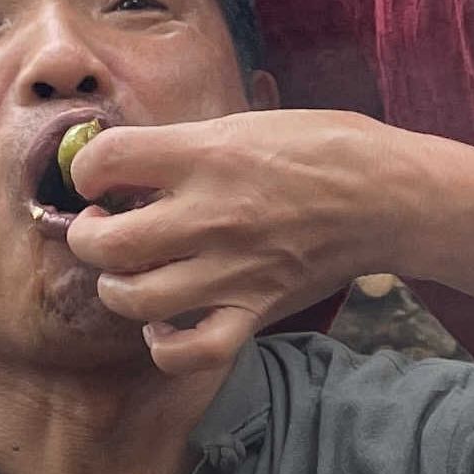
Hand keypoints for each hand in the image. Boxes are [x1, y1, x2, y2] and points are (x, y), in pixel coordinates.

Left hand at [60, 110, 410, 375]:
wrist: (387, 195)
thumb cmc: (324, 147)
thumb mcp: (246, 121)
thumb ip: (185, 145)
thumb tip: (132, 163)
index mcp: (205, 154)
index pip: (104, 161)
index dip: (85, 170)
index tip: (99, 178)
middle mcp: (209, 215)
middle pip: (104, 243)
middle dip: (86, 236)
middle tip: (102, 228)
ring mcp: (230, 270)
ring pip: (133, 300)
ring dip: (117, 288)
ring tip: (128, 272)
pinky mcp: (254, 310)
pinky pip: (189, 352)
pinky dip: (165, 345)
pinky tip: (164, 324)